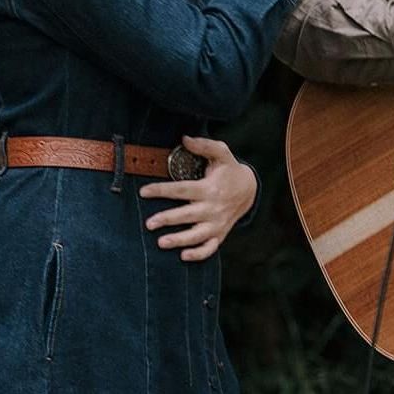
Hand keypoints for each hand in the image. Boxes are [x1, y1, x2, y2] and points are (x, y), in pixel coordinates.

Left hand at [139, 136, 257, 261]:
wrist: (250, 189)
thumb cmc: (230, 170)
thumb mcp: (221, 153)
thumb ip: (203, 145)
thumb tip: (184, 138)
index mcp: (210, 188)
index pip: (182, 190)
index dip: (162, 190)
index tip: (144, 191)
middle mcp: (213, 207)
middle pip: (187, 215)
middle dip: (168, 219)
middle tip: (149, 223)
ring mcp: (217, 223)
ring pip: (197, 235)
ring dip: (179, 240)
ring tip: (161, 242)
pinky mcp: (220, 234)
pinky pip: (210, 248)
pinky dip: (198, 254)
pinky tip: (184, 255)